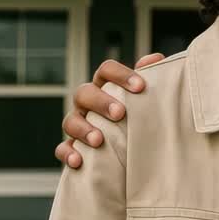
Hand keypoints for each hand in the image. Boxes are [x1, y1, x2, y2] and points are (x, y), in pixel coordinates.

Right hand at [54, 53, 164, 167]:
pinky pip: (62, 149)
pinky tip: (78, 161)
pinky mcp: (71, 147)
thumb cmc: (135, 114)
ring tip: (99, 140)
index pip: (106, 70)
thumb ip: (148, 77)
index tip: (140, 87)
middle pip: (84, 93)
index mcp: (104, 85)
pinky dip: (68, 154)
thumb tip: (156, 58)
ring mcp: (77, 123)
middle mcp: (87, 101)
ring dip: (84, 129)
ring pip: (70, 121)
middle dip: (101, 102)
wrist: (127, 149)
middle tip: (120, 113)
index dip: (121, 75)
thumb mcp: (142, 97)